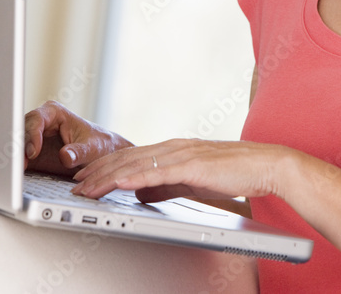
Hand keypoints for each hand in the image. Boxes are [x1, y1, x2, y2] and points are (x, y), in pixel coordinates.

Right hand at [24, 100, 132, 174]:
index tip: (33, 152)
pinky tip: (18, 177)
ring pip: (17, 145)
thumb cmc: (98, 145)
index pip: (37, 119)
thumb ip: (79, 152)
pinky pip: (19, 160)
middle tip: (18, 165)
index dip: (32, 134)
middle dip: (18, 147)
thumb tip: (65, 156)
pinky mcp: (31, 155)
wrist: (101, 155)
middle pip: (21, 131)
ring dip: (15, 158)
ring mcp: (33, 139)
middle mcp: (40, 123)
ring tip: (16, 173)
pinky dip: (17, 167)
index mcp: (54, 113)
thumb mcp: (92, 148)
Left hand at [70, 138, 292, 203]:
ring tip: (87, 188)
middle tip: (74, 185)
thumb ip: (165, 186)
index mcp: (173, 149)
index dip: (105, 168)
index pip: (131, 158)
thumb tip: (140, 193)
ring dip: (109, 177)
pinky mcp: (194, 165)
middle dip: (97, 172)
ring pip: (137, 165)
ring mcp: (183, 154)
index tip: (84, 179)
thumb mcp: (192, 182)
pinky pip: (159, 173)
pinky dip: (136, 178)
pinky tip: (119, 183)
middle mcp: (174, 147)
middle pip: (127, 159)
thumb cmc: (234, 173)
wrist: (266, 166)